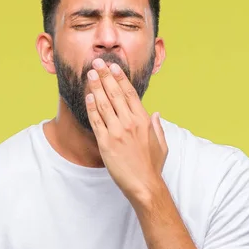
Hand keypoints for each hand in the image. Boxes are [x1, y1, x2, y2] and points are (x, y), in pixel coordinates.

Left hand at [85, 58, 167, 203]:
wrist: (144, 186)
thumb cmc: (152, 166)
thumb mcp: (161, 143)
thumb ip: (157, 126)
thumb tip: (154, 112)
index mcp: (144, 120)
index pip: (130, 93)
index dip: (120, 78)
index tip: (113, 66)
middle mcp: (130, 123)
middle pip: (115, 94)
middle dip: (105, 76)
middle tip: (97, 63)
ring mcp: (117, 132)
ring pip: (104, 104)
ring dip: (96, 87)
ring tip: (89, 75)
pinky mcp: (106, 143)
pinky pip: (96, 121)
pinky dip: (91, 108)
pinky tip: (88, 97)